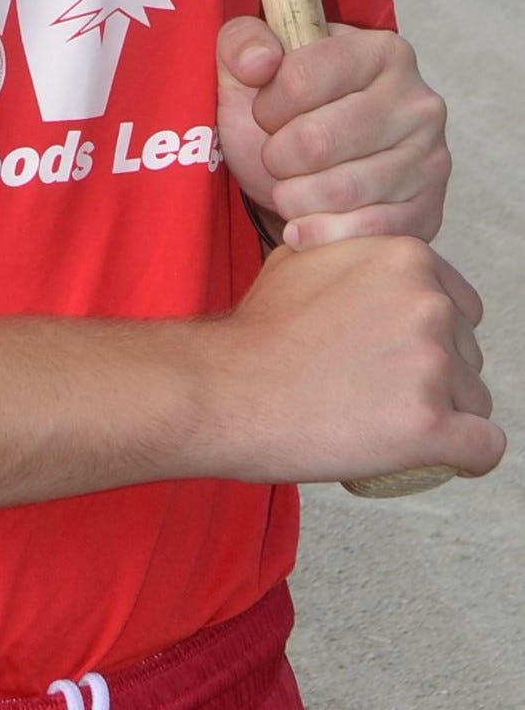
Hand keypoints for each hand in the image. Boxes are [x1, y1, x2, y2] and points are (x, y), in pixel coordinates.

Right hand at [208, 237, 501, 484]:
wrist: (225, 388)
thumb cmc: (258, 331)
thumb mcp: (301, 257)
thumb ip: (352, 253)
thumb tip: (373, 261)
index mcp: (405, 256)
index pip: (461, 307)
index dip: (431, 335)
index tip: (390, 353)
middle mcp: (428, 303)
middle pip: (470, 355)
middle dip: (439, 377)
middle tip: (376, 388)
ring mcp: (432, 364)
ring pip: (475, 402)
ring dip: (444, 416)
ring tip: (381, 418)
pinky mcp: (431, 425)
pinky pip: (483, 448)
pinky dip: (462, 456)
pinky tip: (430, 453)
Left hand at [216, 18, 449, 246]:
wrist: (307, 175)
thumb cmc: (279, 115)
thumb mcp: (247, 67)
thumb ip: (241, 43)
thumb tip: (259, 62)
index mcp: (378, 51)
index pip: (300, 78)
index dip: (266, 106)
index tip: (264, 114)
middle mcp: (417, 101)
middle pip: (318, 140)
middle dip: (277, 156)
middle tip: (275, 157)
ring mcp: (431, 158)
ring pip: (342, 189)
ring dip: (294, 197)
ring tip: (288, 188)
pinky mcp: (429, 210)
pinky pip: (370, 229)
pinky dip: (323, 233)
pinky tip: (301, 226)